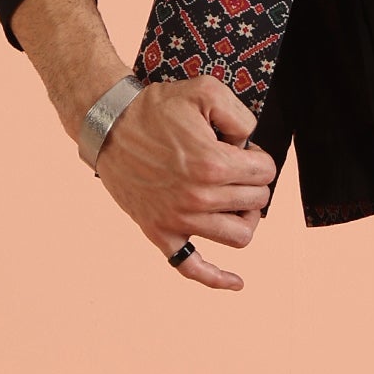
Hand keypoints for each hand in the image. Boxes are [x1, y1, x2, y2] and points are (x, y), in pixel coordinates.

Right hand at [93, 72, 276, 290]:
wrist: (107, 125)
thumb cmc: (154, 108)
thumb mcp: (205, 91)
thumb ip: (241, 116)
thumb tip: (250, 146)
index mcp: (213, 164)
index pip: (266, 172)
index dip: (258, 156)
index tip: (241, 149)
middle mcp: (198, 198)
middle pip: (256, 201)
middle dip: (253, 181)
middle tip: (234, 167)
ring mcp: (179, 220)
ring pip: (239, 236)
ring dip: (245, 217)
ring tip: (236, 201)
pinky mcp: (160, 232)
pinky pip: (192, 267)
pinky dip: (216, 278)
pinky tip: (236, 282)